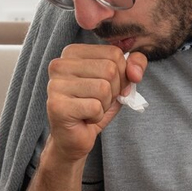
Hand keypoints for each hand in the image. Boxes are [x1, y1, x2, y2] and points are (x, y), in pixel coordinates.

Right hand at [46, 44, 146, 162]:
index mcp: (72, 52)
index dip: (121, 74)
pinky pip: (95, 107)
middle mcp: (59, 65)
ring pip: (103, 88)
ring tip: (89, 110)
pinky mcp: (57, 106)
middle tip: (97, 101)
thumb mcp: (120, 81)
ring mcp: (55, 85)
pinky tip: (84, 118)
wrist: (74, 138)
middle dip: (113, 91)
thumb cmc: (94, 106)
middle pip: (110, 69)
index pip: (114, 53)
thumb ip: (134, 65)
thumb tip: (135, 72)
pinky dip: (97, 116)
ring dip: (104, 105)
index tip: (106, 87)